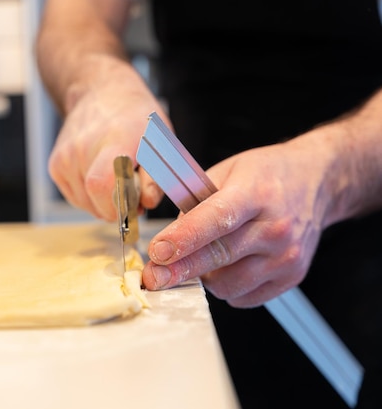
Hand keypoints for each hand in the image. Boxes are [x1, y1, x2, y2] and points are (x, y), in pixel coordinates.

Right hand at [48, 59, 165, 220]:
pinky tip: (100, 178)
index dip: (117, 206)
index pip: (100, 184)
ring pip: (85, 204)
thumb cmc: (137, 120)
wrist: (102, 93)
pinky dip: (90, 198)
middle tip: (131, 195)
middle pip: (95, 201)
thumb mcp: (160, 141)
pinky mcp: (55, 165)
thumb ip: (156, 176)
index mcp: (113, 140)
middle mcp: (82, 148)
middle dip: (117, 209)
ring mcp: (65, 157)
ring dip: (104, 204)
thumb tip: (146, 202)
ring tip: (116, 182)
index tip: (134, 205)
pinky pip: (75, 198)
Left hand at [141, 133, 340, 307]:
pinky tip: (230, 265)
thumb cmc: (266, 175)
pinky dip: (226, 287)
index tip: (157, 253)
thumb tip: (169, 239)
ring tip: (207, 255)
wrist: (316, 182)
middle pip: (219, 256)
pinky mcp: (291, 277)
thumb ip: (195, 202)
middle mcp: (276, 227)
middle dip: (180, 270)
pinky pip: (243, 297)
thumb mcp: (226, 172)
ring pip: (227, 284)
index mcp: (256, 193)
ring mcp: (286, 256)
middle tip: (153, 277)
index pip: (217, 219)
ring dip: (205, 276)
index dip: (184, 239)